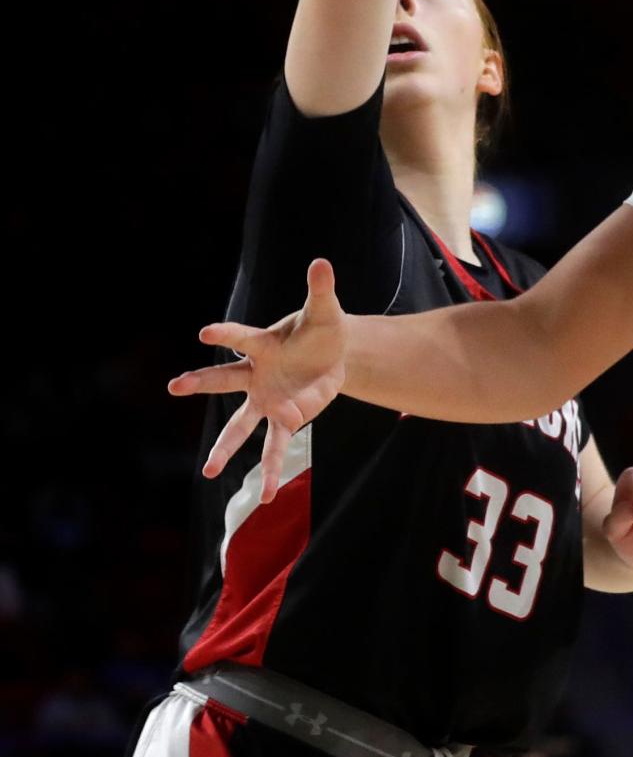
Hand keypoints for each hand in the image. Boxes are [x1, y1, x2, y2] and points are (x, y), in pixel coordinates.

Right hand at [167, 258, 347, 502]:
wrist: (335, 354)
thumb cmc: (322, 329)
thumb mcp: (324, 309)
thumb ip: (320, 288)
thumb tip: (322, 262)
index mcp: (264, 344)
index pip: (240, 337)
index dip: (225, 332)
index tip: (205, 331)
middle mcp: (257, 375)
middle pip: (223, 380)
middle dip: (199, 382)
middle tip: (174, 385)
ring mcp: (267, 400)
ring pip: (240, 425)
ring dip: (225, 448)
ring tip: (208, 472)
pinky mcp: (285, 418)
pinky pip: (274, 446)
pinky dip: (272, 471)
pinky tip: (268, 495)